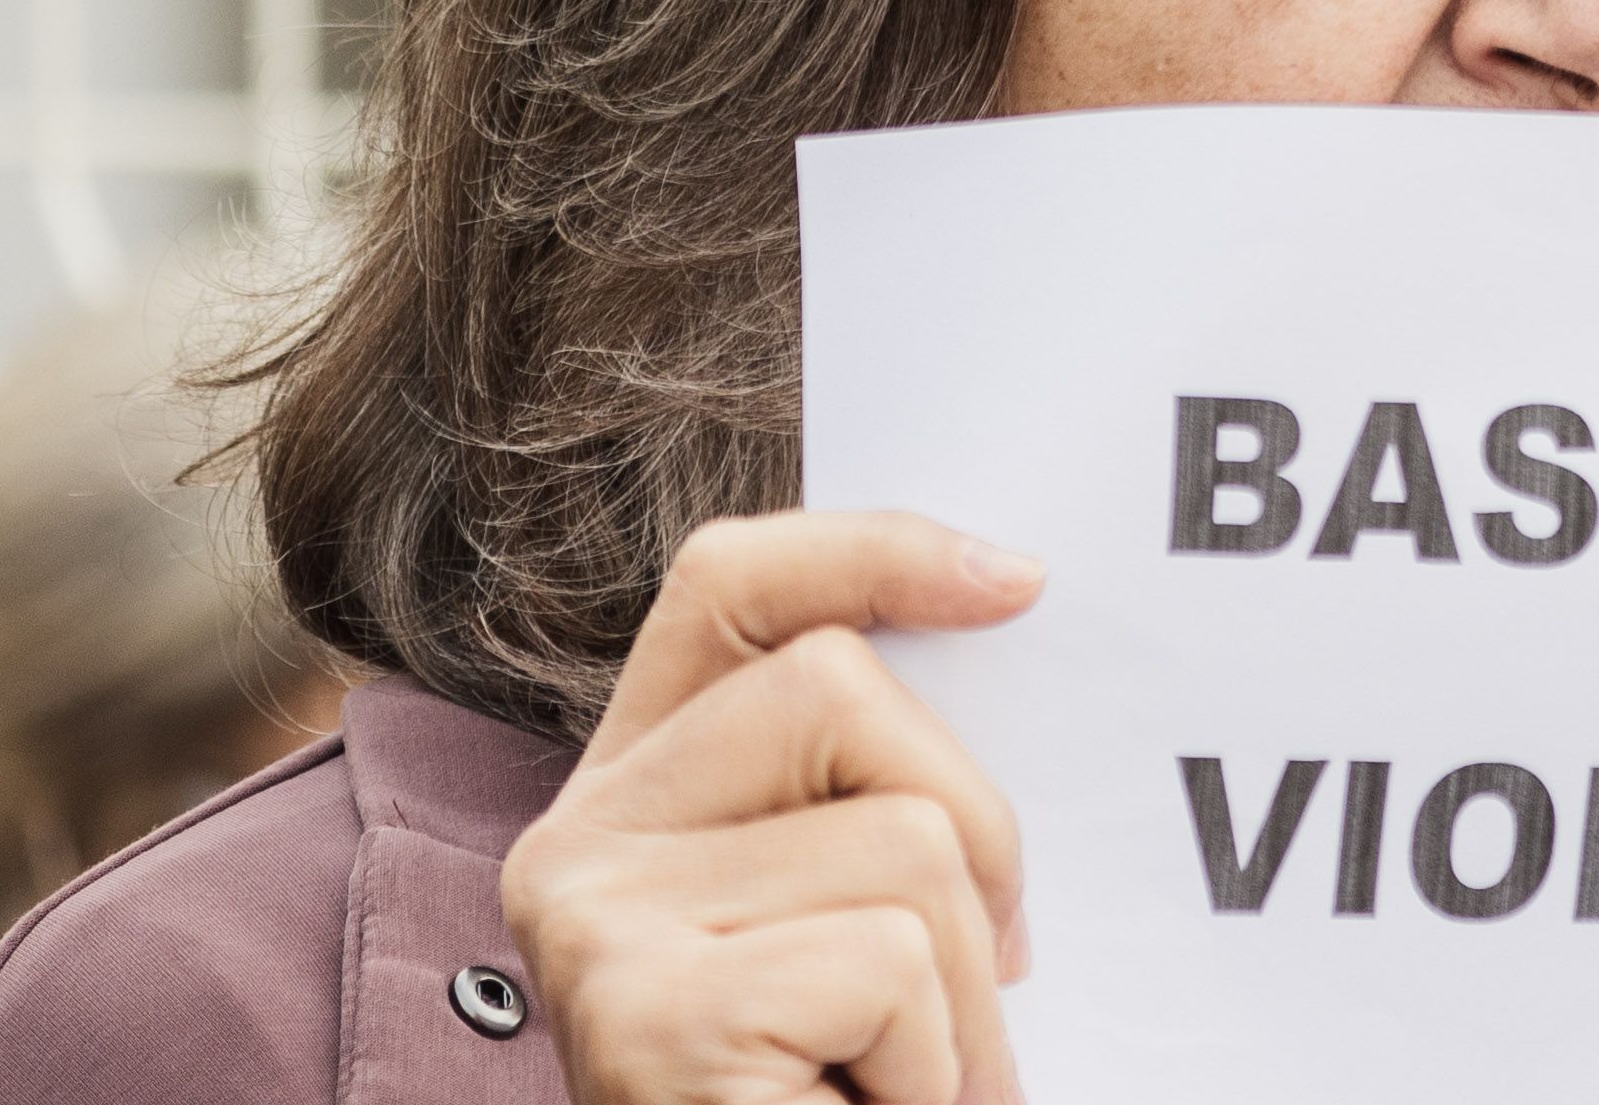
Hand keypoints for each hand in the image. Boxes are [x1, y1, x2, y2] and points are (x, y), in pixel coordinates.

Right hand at [500, 511, 1045, 1104]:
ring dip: (968, 999)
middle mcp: (575, 843)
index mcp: (633, 794)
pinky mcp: (649, 1011)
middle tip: (974, 987)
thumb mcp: (861, 925)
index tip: (1023, 580)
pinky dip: (937, 1070)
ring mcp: (595, 924)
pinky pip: (894, 962)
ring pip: (905, 835)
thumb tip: (1013, 613)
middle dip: (974, 834)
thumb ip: (879, 792)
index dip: (876, 548)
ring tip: (900, 1093)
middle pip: (844, 685)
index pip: (733, 584)